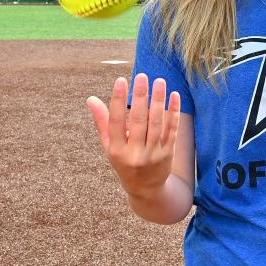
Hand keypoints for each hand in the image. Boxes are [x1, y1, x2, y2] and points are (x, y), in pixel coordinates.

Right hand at [86, 73, 181, 200]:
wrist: (146, 189)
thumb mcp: (109, 146)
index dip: (117, 100)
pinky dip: (173, 113)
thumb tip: (91, 99)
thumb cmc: (124, 161)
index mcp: (117, 150)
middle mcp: (135, 153)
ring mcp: (153, 154)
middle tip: (142, 76)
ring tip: (159, 81)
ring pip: (157, 124)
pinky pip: (172, 130)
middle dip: (140, 97)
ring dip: (158, 101)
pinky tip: (174, 96)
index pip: (116, 122)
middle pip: (138, 121)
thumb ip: (102, 122)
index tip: (121, 80)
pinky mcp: (169, 154)